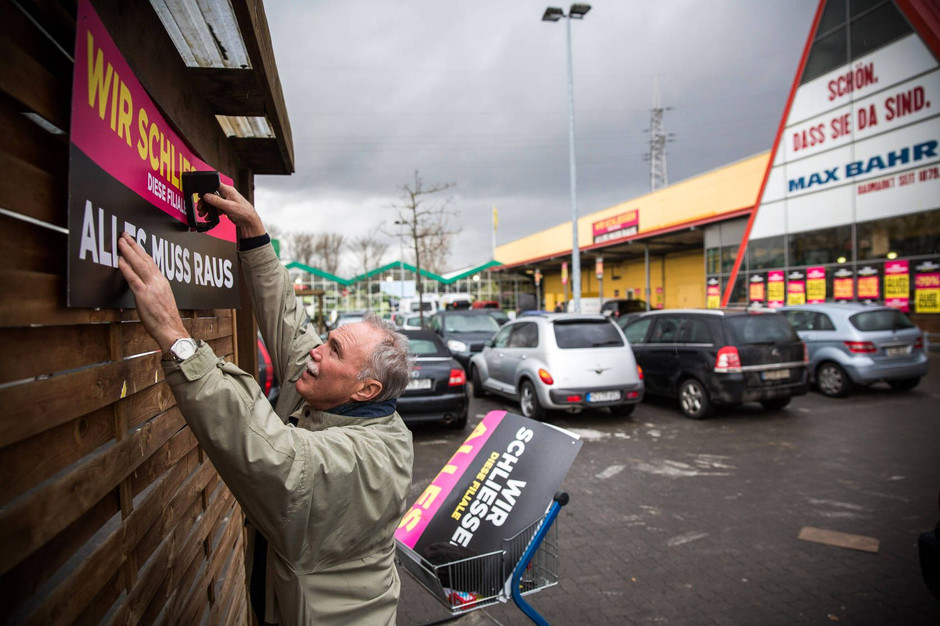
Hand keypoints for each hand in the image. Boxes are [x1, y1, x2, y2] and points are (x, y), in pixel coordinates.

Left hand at [117, 232, 188, 352]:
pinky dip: (126, 268)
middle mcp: (158, 282)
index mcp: (162, 282)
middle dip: (134, 245)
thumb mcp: (161, 300)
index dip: (141, 251)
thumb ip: (152, 290)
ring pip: (139, 265)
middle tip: (125, 235)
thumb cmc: (166, 320)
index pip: (151, 262)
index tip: (134, 243)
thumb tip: (143, 286)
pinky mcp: (144, 295)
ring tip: (121, 242)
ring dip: (129, 251)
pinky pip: (133, 278)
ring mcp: (151, 287)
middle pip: (145, 259)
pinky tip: (120, 260)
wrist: (171, 330)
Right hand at [199, 182, 265, 238]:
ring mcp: (226, 201)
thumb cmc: (244, 212)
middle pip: (211, 194)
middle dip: (205, 201)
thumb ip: (217, 201)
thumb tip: (207, 196)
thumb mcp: (229, 206)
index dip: (206, 188)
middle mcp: (227, 194)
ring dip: (207, 208)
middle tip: (200, 207)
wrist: (249, 222)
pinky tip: (209, 216)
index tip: (201, 195)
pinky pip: (216, 208)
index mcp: (228, 190)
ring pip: (213, 202)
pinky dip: (212, 212)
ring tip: (203, 213)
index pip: (214, 184)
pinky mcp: (225, 207)